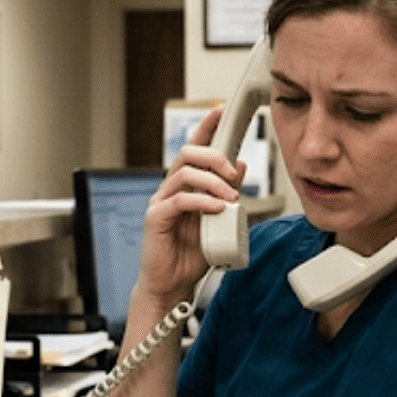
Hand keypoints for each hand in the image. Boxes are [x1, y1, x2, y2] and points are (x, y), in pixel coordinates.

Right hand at [137, 105, 246, 304]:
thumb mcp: (219, 219)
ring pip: (184, 172)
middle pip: (189, 153)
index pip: (195, 148)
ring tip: (229, 198)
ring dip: (213, 181)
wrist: (173, 285)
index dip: (206, 127)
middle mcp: (171, 188)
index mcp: (186, 186)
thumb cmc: (193, 255)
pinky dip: (202, 200)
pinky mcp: (156, 218)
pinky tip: (217, 208)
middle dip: (215, 156)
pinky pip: (179, 199)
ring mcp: (161, 201)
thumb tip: (239, 165)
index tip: (221, 110)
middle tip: (232, 174)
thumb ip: (228, 192)